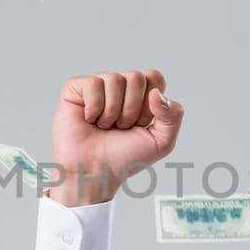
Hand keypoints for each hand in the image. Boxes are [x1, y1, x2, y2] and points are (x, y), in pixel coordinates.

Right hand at [49, 69, 184, 206]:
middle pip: (136, 78)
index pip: (154, 77)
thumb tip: (156, 93)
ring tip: (104, 126)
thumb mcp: (162, 141)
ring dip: (112, 112)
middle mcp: (120, 87)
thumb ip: (173, 115)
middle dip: (131, 110)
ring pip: (115, 79)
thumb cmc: (126, 158)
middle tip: (120, 127)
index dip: (150, 104)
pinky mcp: (75, 89)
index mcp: (140, 94)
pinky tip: (89, 119)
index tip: (140, 124)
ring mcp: (98, 86)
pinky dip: (94, 107)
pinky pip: (93, 84)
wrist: (95, 172)